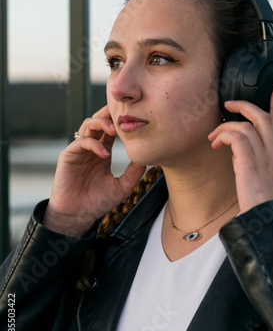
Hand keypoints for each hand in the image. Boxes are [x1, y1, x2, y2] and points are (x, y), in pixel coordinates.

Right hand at [43, 106, 145, 235]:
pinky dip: (94, 144)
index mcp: (103, 152)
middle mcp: (90, 148)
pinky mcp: (68, 156)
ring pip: (88, 125)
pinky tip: (105, 154)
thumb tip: (147, 159)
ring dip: (101, 123)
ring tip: (115, 130)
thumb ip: (133, 173)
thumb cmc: (98, 202)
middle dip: (109, 114)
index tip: (134, 117)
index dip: (119, 122)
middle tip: (123, 114)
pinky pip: (81, 142)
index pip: (110, 130)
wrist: (78, 215)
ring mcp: (79, 150)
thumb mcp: (122, 187)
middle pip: (98, 121)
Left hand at [208, 90, 272, 213]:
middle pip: (262, 117)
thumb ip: (255, 164)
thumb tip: (239, 157)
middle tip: (228, 103)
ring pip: (246, 125)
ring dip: (225, 126)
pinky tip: (215, 145)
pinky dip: (223, 136)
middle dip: (244, 105)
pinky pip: (236, 137)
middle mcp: (272, 153)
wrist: (266, 218)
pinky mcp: (249, 162)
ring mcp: (262, 156)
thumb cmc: (262, 203)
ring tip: (213, 136)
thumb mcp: (265, 180)